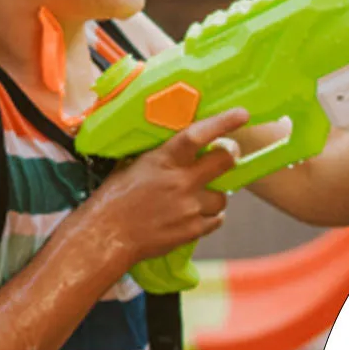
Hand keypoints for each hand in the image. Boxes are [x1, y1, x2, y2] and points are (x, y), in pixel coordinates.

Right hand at [87, 106, 250, 266]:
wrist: (107, 235)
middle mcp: (181, 182)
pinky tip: (193, 214)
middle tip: (227, 154)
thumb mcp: (133, 165)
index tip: (241, 114)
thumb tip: (181, 144)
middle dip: (230, 155)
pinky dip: (209, 216)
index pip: (199, 136)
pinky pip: (216, 220)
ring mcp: (190, 207)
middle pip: (225, 162)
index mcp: (164, 160)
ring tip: (196, 196)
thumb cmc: (114, 197)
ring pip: (223, 196)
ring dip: (214, 194)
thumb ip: (161, 155)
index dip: (223, 123)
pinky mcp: (192, 230)